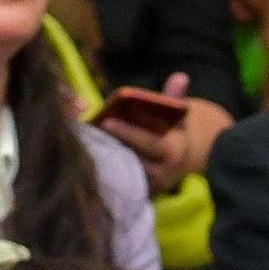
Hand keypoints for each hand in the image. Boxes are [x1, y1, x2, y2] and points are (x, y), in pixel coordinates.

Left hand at [95, 71, 196, 194]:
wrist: (185, 164)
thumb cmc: (175, 133)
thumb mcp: (179, 116)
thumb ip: (175, 98)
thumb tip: (180, 77)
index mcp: (173, 152)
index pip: (148, 142)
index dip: (127, 132)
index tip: (106, 121)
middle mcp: (161, 173)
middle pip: (129, 157)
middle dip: (107, 144)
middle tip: (85, 131)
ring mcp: (148, 185)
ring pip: (120, 170)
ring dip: (102, 156)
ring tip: (83, 141)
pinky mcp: (137, 193)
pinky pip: (117, 180)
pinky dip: (103, 167)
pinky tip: (87, 155)